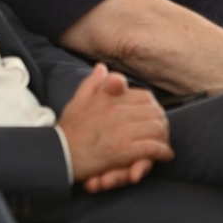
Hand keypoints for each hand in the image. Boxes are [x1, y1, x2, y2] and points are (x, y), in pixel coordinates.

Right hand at [57, 64, 173, 191]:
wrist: (58, 154)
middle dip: (163, 123)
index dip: (153, 107)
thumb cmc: (69, 129)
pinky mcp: (122, 151)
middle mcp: (117, 111)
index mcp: (109, 98)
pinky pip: (151, 147)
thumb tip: (101, 67)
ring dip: (164, 138)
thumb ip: (92, 83)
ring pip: (156, 129)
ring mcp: (121, 131)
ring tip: (165, 143)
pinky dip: (162, 152)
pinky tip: (165, 155)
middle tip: (164, 131)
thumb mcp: (77, 100)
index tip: (154, 114)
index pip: (144, 97)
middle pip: (155, 112)